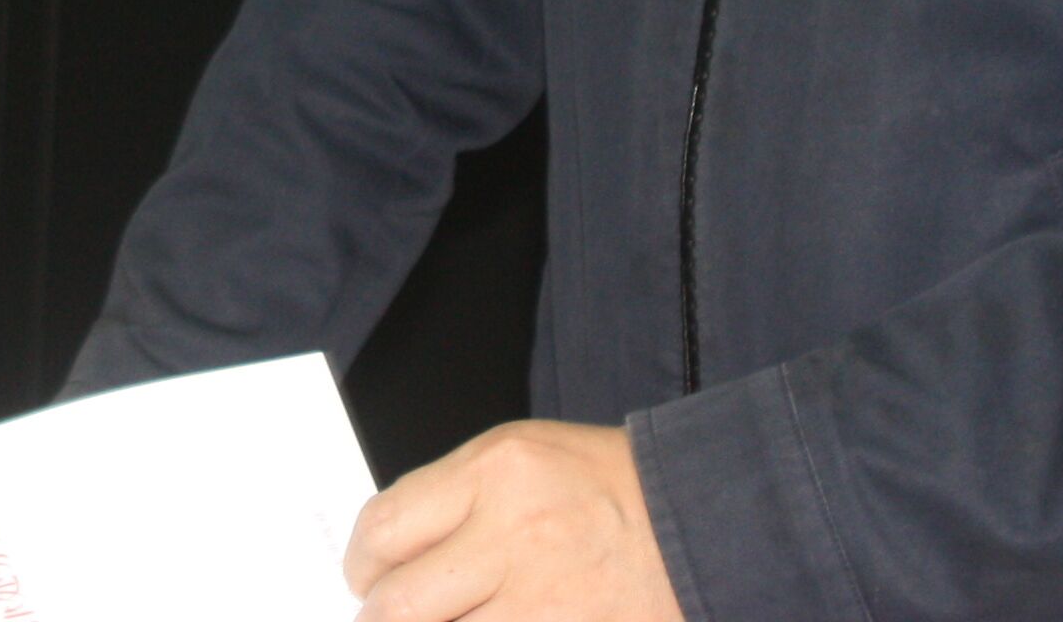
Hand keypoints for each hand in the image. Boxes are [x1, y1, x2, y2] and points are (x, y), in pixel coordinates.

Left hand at [342, 420, 683, 621]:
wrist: (701, 523)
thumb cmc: (610, 486)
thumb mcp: (521, 457)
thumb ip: (451, 497)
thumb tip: (390, 550)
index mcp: (496, 471)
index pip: (384, 529)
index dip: (360, 564)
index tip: (363, 576)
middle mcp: (514, 536)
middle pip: (399, 605)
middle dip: (377, 620)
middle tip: (379, 619)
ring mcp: (541, 602)